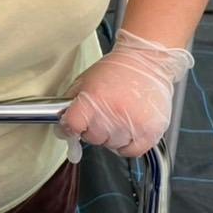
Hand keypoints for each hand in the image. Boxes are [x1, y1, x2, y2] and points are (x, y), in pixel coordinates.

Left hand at [57, 29, 192, 159]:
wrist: (147, 61)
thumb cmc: (117, 69)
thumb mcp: (85, 80)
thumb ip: (70, 103)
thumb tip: (62, 128)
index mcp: (93, 99)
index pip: (72, 126)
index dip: (70, 127)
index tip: (73, 126)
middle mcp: (113, 113)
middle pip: (92, 138)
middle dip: (93, 129)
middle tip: (102, 114)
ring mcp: (132, 124)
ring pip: (111, 146)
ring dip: (112, 136)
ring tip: (119, 116)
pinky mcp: (150, 131)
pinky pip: (131, 151)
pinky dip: (127, 145)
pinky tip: (128, 130)